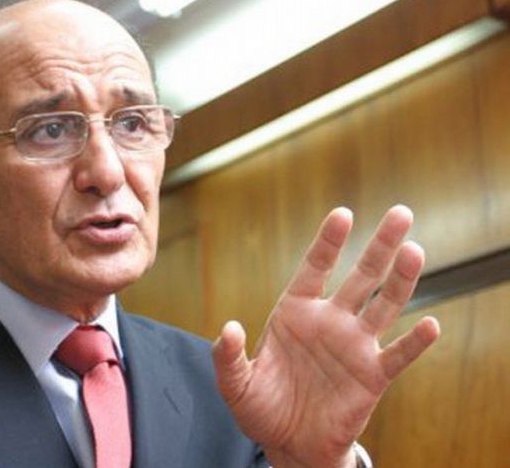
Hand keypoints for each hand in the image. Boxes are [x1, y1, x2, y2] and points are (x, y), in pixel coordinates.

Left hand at [212, 205, 439, 467]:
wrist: (289, 444)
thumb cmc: (261, 408)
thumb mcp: (236, 384)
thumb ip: (228, 356)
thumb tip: (228, 328)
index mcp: (295, 312)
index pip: (315, 268)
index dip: (328, 242)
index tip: (343, 215)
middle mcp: (329, 321)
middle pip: (361, 277)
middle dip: (380, 246)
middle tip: (401, 213)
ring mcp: (354, 346)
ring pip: (384, 306)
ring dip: (401, 280)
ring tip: (415, 251)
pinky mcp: (372, 376)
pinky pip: (397, 355)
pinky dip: (414, 342)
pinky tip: (430, 326)